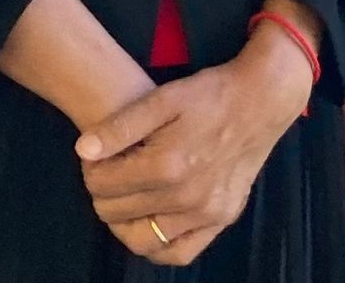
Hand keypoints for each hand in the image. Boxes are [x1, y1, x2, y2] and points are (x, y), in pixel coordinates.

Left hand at [75, 29, 312, 266]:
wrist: (261, 100)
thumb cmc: (209, 94)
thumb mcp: (163, 98)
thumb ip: (121, 126)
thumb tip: (83, 150)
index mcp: (166, 164)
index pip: (104, 185)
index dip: (91, 172)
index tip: (95, 159)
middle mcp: (186, 197)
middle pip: (118, 213)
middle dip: (102, 194)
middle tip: (106, 175)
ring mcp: (206, 214)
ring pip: (144, 240)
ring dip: (123, 224)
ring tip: (123, 200)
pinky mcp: (222, 219)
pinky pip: (180, 251)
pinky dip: (158, 245)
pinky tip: (150, 224)